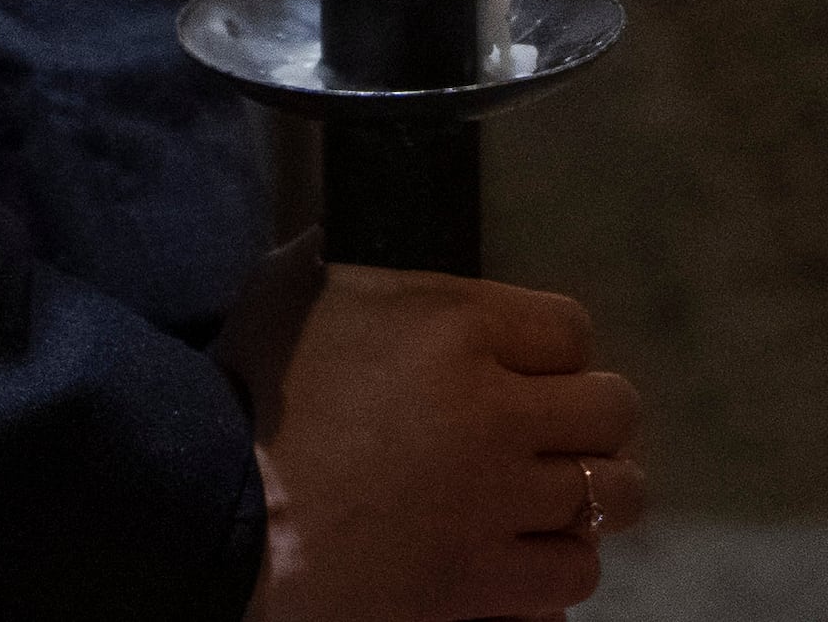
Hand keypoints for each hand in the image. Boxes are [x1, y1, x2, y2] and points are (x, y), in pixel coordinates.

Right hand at [222, 243, 643, 620]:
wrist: (214, 510)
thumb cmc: (245, 393)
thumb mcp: (292, 289)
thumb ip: (350, 266)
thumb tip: (351, 245)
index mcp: (457, 323)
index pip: (572, 328)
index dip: (552, 351)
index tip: (525, 372)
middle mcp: (497, 409)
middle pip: (613, 409)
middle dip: (588, 420)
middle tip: (548, 436)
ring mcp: (496, 501)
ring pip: (611, 494)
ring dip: (585, 494)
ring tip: (550, 500)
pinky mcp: (482, 582)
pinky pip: (573, 574)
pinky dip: (558, 565)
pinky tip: (526, 556)